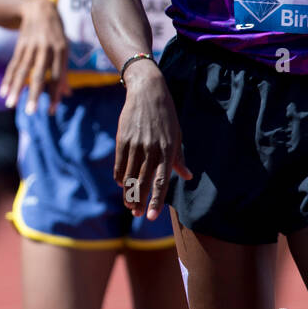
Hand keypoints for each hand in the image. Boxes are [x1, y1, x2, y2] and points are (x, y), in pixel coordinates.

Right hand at [0, 0, 71, 113]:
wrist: (40, 8)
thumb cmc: (56, 34)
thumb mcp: (64, 49)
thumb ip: (64, 72)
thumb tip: (67, 94)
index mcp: (61, 50)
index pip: (57, 76)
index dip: (54, 94)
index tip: (50, 111)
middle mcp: (46, 48)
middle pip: (39, 74)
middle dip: (34, 94)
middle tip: (30, 112)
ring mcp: (31, 46)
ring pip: (22, 70)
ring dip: (15, 88)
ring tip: (10, 104)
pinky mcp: (20, 45)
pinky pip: (14, 64)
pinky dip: (8, 78)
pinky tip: (3, 92)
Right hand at [113, 60, 190, 220]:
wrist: (147, 91)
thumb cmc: (166, 116)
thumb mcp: (177, 135)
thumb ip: (179, 159)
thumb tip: (188, 177)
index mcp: (168, 150)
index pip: (161, 182)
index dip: (156, 201)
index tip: (152, 216)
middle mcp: (152, 149)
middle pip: (143, 182)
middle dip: (139, 201)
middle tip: (136, 214)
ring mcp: (136, 144)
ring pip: (129, 175)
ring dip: (128, 192)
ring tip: (129, 203)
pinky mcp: (123, 139)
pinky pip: (120, 164)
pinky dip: (120, 176)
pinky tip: (122, 184)